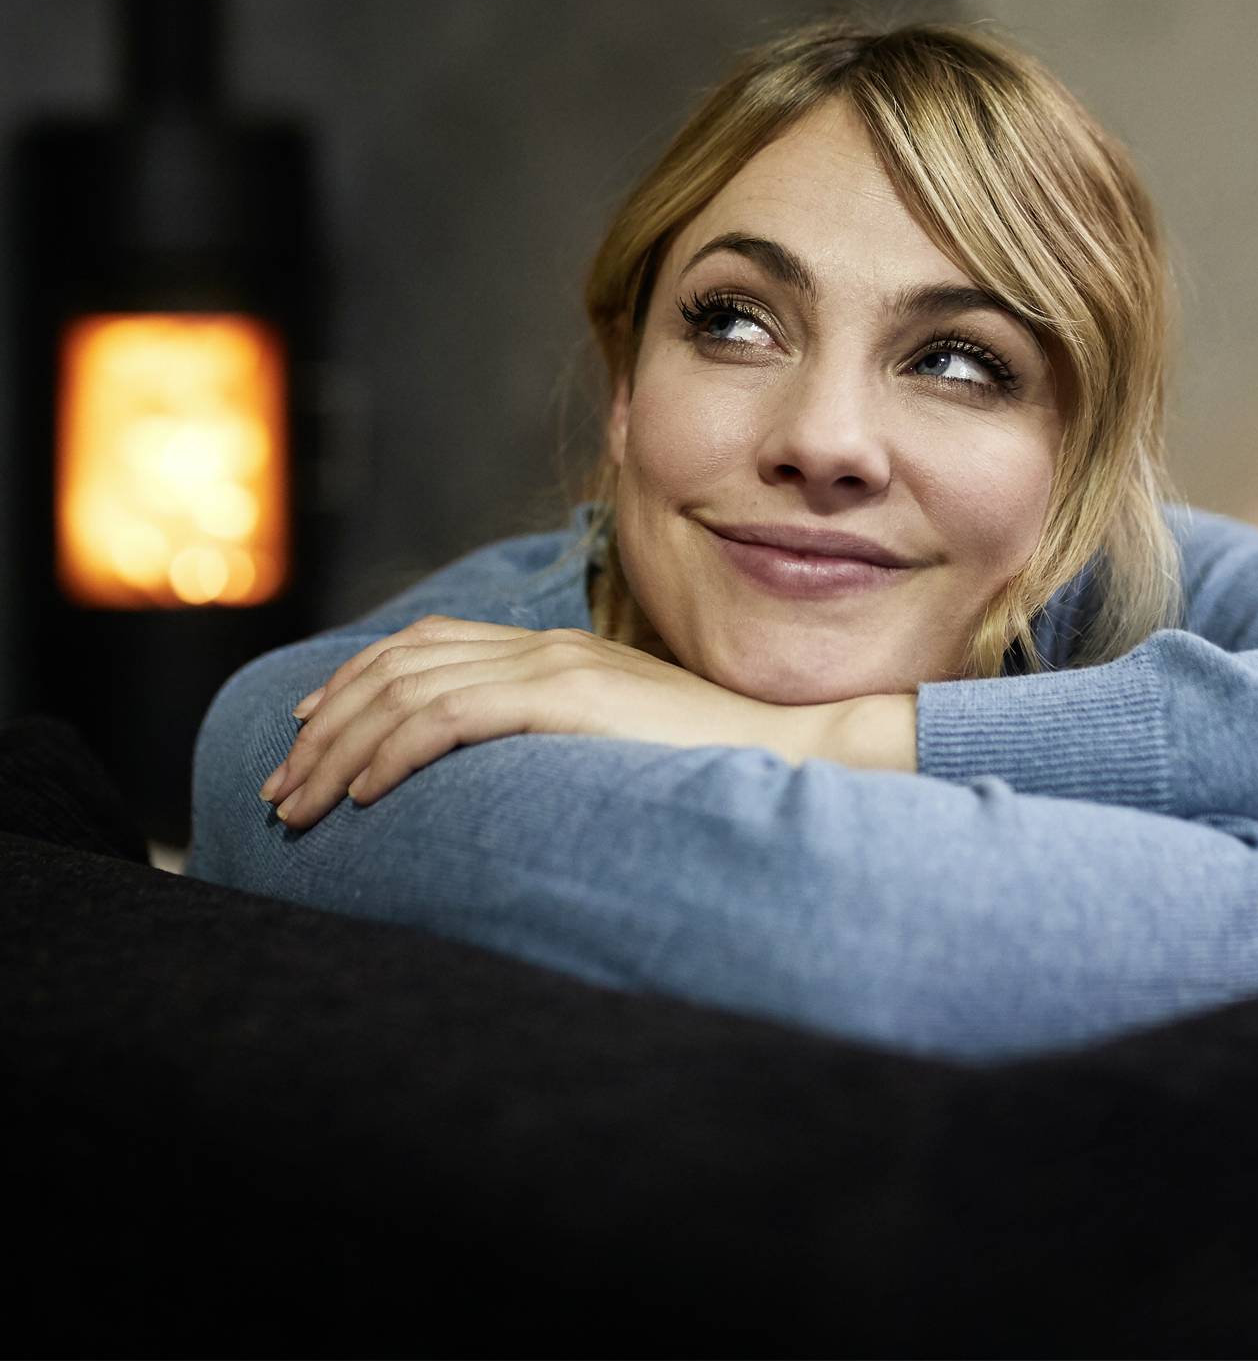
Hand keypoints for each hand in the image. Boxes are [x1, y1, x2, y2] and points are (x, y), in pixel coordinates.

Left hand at [257, 614, 836, 832]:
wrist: (784, 749)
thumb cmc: (707, 762)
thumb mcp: (614, 740)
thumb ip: (556, 736)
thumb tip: (496, 778)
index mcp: (553, 650)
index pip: (426, 644)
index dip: (353, 682)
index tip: (306, 732)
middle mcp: (544, 645)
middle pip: (399, 664)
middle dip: (324, 727)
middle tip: (280, 788)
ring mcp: (555, 666)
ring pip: (409, 690)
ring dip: (339, 749)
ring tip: (300, 806)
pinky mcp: (566, 698)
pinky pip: (451, 716)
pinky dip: (395, 751)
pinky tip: (365, 794)